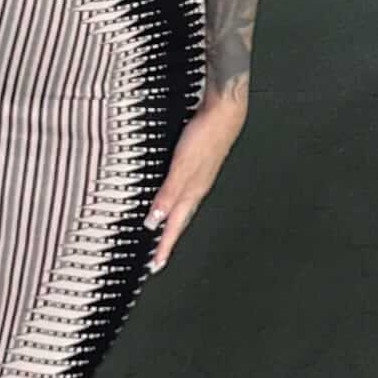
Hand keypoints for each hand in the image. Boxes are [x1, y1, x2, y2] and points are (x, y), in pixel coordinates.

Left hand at [143, 98, 245, 273]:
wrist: (225, 111)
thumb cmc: (206, 135)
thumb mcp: (181, 168)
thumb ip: (168, 195)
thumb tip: (153, 222)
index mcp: (192, 193)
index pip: (174, 227)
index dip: (164, 246)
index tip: (155, 266)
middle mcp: (196, 188)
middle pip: (179, 221)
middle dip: (168, 240)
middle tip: (158, 258)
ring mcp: (198, 177)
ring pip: (182, 207)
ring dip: (171, 222)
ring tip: (162, 235)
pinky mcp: (198, 164)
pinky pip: (183, 192)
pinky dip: (174, 202)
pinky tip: (170, 197)